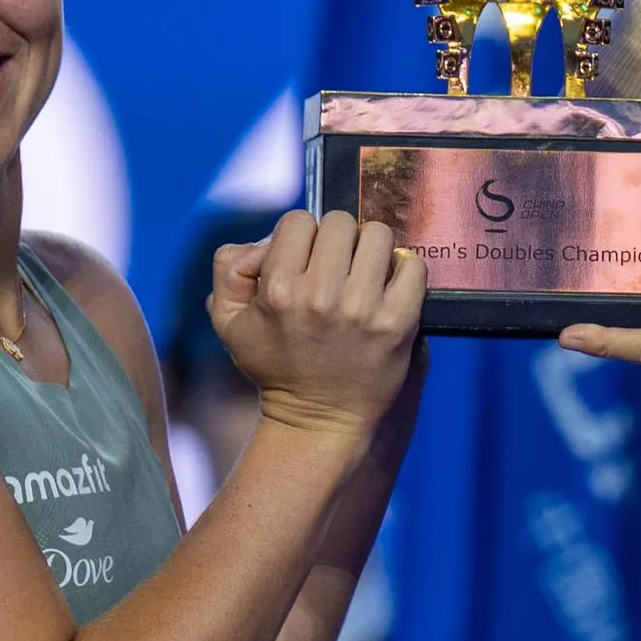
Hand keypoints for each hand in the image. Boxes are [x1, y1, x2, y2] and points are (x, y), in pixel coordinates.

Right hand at [208, 210, 425, 441]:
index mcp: (279, 290)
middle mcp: (321, 296)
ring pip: (379, 236)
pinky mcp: (397, 323)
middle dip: (337, 240)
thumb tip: (261, 242)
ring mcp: (362, 309)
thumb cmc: (275, 365)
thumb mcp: (228, 321)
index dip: (301, 237)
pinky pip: (413, 266)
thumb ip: (228, 269)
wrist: (318, 418)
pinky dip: (404, 270)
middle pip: (341, 223)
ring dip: (371, 250)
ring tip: (363, 274)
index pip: (299, 221)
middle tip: (336, 267)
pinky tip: (389, 286)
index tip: (305, 261)